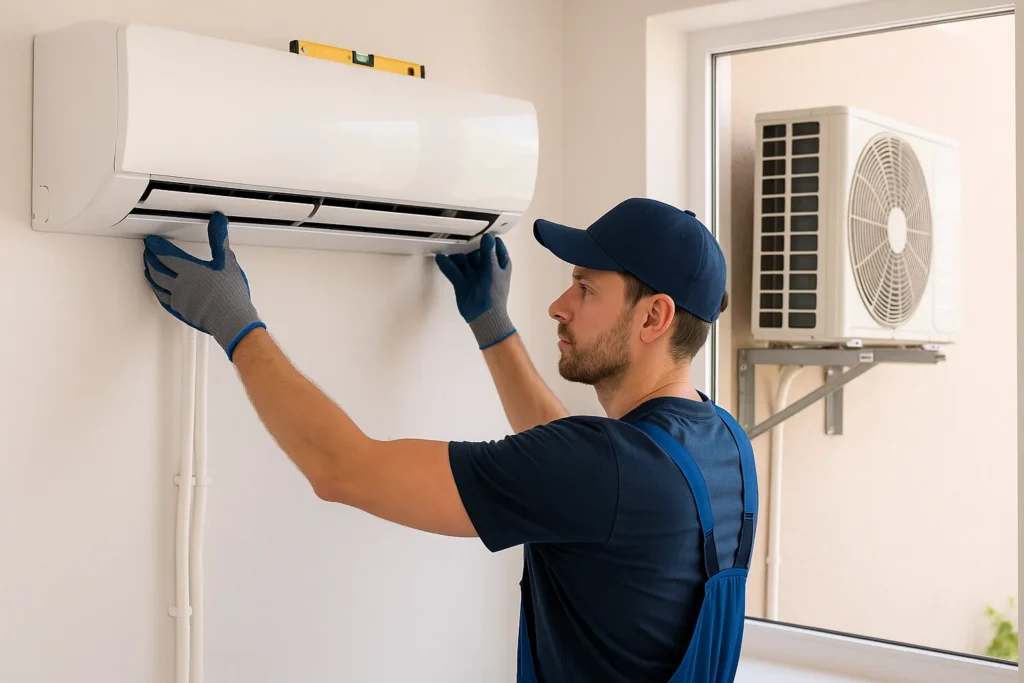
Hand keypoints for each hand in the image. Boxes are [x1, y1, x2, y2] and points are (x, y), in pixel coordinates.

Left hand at [143, 212, 265, 359]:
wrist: (233, 321)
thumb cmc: (230, 294)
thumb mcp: (228, 261)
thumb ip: (219, 239)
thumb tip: (218, 221)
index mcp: (188, 270)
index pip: (166, 255)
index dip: (156, 246)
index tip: (151, 241)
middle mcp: (179, 285)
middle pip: (157, 270)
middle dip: (150, 259)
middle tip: (147, 253)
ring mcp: (179, 300)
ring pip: (157, 286)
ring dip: (150, 276)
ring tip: (148, 270)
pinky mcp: (182, 313)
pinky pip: (164, 300)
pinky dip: (158, 293)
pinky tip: (159, 292)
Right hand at [435, 233, 514, 349]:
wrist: (484, 318)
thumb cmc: (493, 295)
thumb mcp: (493, 271)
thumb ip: (488, 254)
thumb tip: (488, 237)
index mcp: (499, 263)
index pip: (493, 245)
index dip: (486, 237)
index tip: (477, 228)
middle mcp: (486, 267)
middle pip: (475, 250)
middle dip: (467, 243)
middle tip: (458, 233)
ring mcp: (473, 275)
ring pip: (463, 259)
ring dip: (455, 253)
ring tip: (447, 243)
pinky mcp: (462, 282)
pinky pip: (453, 270)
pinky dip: (446, 264)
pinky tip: (441, 257)